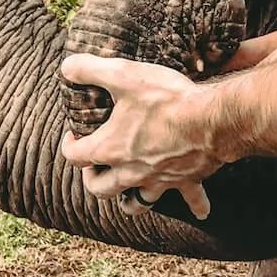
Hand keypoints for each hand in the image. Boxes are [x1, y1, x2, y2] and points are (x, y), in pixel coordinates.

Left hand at [60, 54, 220, 219]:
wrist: (210, 119)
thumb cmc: (166, 99)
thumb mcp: (123, 74)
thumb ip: (90, 69)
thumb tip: (66, 66)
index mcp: (112, 148)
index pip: (76, 157)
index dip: (70, 146)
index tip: (73, 135)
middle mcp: (131, 171)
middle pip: (101, 188)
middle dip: (93, 178)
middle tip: (95, 166)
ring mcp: (159, 179)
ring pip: (138, 202)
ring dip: (130, 200)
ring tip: (128, 195)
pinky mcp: (186, 179)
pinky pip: (191, 199)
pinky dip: (195, 205)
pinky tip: (200, 211)